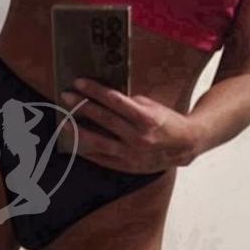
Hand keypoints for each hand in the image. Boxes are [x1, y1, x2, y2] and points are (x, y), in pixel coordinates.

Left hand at [58, 78, 202, 172]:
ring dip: (78, 131)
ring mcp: (131, 153)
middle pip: (103, 119)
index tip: (78, 83)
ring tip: (64, 122)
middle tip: (65, 97)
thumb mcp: (152, 107)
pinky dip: (87, 151)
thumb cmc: (167, 122)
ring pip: (98, 142)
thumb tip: (104, 98)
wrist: (185, 146)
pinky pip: (102, 158)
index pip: (114, 101)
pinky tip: (74, 143)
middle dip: (82, 106)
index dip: (94, 91)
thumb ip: (129, 104)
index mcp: (145, 118)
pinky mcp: (127, 166)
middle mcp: (137, 136)